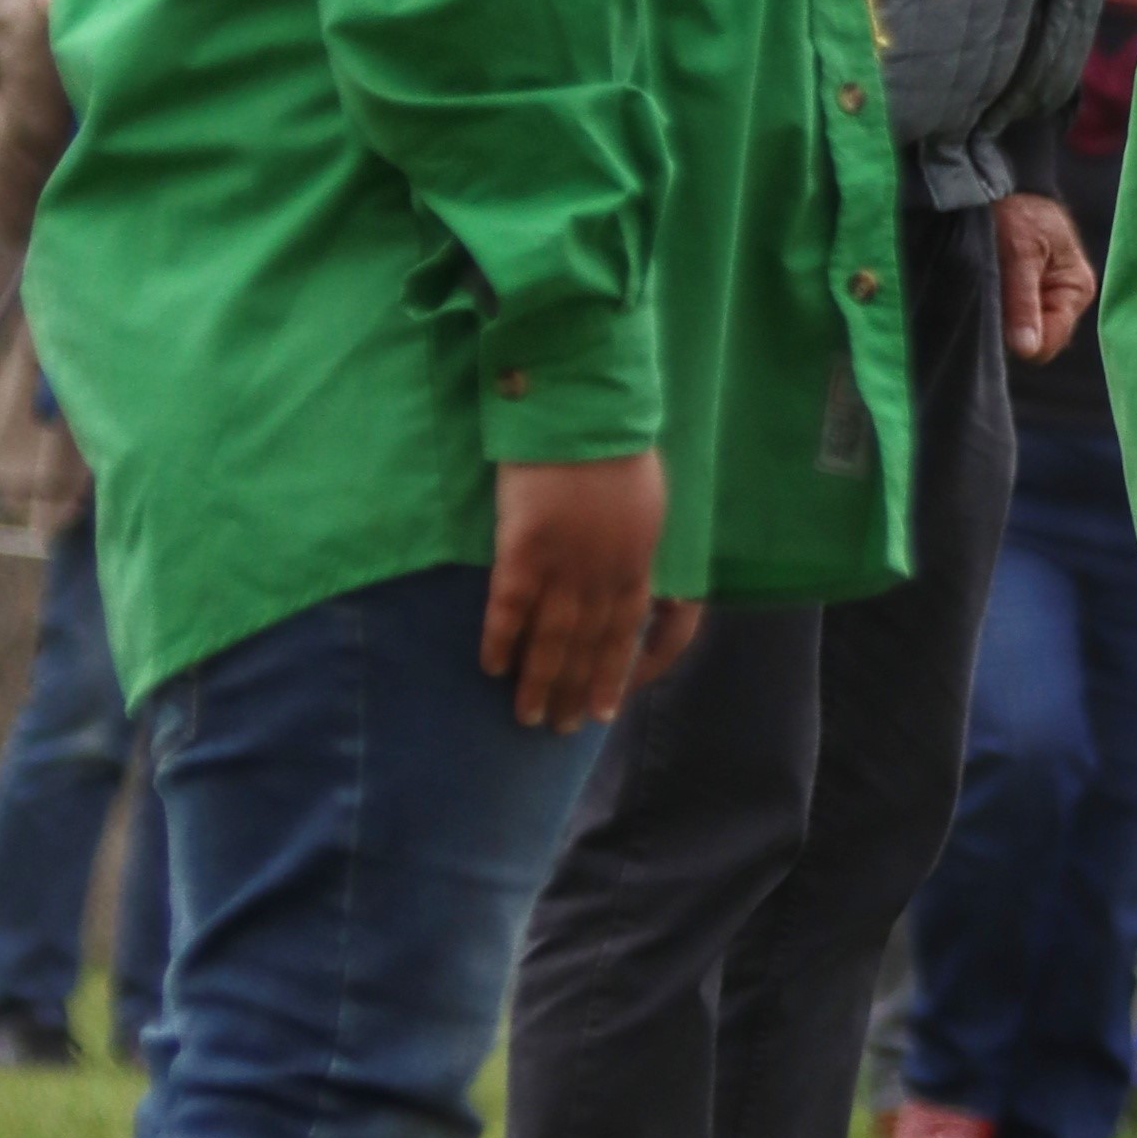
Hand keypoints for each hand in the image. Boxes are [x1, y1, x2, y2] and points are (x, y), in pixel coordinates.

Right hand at [481, 454, 679, 732]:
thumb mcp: (645, 499)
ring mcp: (566, 564)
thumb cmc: (614, 442)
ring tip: (527, 717)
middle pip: (591, 647)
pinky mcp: (526, 547)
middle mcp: (605, 573)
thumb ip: (635, 540)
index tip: (611, 707)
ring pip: (552, 639)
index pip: (633, 633)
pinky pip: (510, 607)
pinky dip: (501, 640)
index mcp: (638, 560)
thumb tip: (632, 566)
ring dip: (539, 683)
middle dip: (578, 692)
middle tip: (563, 729)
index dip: (619, 673)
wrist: (585, 407)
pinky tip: (491, 668)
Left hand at [992, 191, 1097, 364]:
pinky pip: (1010, 318)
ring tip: (987, 286)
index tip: (994, 315)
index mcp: (1076, 289)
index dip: (1020, 338)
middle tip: (988, 296)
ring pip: (1019, 331)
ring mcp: (1045, 298)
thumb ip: (1023, 301)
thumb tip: (1026, 349)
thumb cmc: (1018, 210)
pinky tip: (985, 288)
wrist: (1002, 183)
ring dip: (1000, 316)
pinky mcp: (1025, 295)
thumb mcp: (1019, 252)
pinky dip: (995, 307)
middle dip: (1009, 326)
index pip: (1049, 342)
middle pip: (1035, 340)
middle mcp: (1065, 300)